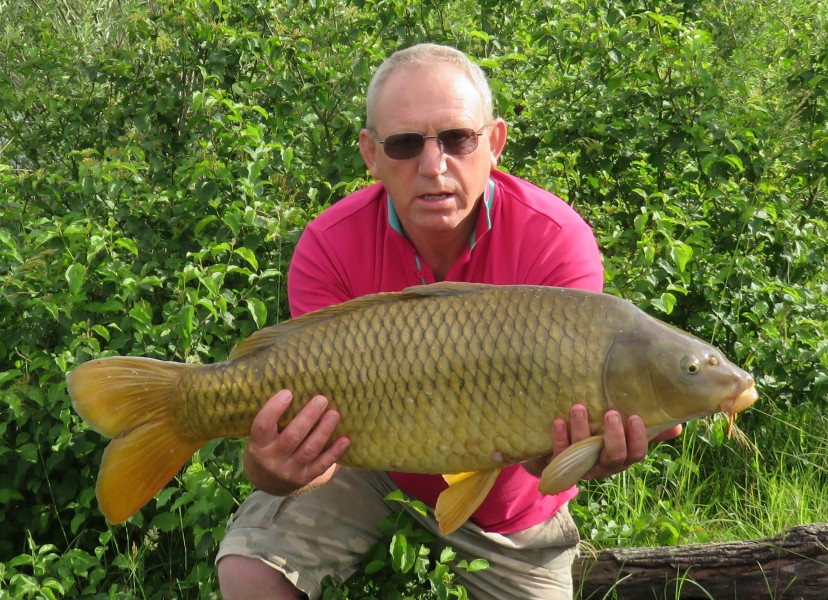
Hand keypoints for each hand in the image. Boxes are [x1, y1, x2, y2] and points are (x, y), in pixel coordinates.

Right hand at [243, 390, 350, 495]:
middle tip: (322, 399)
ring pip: (309, 449)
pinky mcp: (305, 478)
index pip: (262, 425)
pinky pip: (322, 465)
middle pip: (292, 436)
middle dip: (308, 417)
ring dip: (324, 431)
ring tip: (334, 414)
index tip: (288, 392)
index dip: (274, 409)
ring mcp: (289, 470)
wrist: (267, 482)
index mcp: (258, 444)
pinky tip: (345, 440)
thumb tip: (300, 391)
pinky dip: (334, 453)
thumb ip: (275, 420)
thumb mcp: (262, 437)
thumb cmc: (266, 448)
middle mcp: (272, 459)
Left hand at [550, 404, 681, 479]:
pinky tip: (558, 421)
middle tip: (611, 413)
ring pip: (585, 454)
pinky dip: (560, 437)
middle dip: (614, 436)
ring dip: (582, 429)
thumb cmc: (598, 436)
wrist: (557, 449)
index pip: (636, 454)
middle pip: (614, 457)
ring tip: (579, 407)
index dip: (638, 438)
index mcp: (622, 456)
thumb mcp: (623, 431)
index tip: (635, 417)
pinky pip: (560, 453)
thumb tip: (679, 425)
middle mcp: (604, 465)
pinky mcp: (559, 463)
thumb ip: (648, 429)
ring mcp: (582, 466)